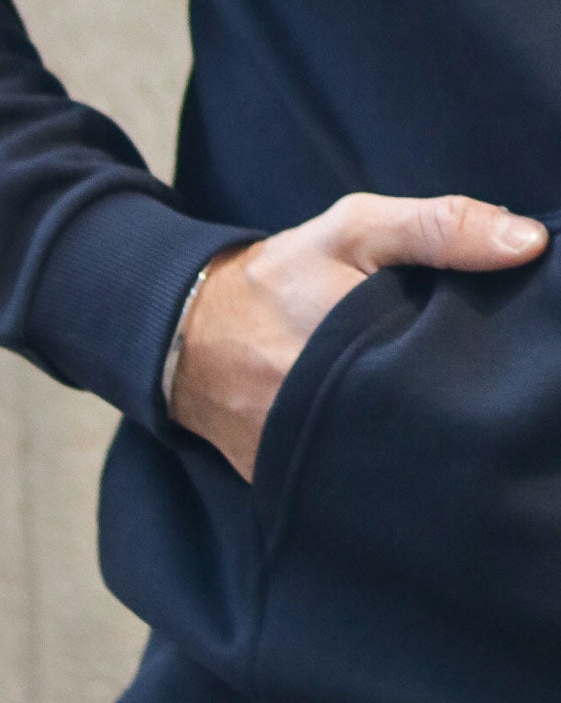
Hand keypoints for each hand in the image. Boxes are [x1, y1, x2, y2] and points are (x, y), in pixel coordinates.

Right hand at [170, 193, 548, 482]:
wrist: (191, 335)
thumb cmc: (279, 278)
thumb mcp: (353, 230)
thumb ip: (436, 227)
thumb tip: (528, 242)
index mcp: (365, 347)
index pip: (466, 375)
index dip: (494, 366)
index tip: (509, 346)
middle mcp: (346, 416)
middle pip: (446, 427)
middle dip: (463, 405)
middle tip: (470, 380)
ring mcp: (324, 461)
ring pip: (414, 464)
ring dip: (428, 439)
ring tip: (435, 411)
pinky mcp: (307, 491)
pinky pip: (370, 488)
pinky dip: (389, 466)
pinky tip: (397, 440)